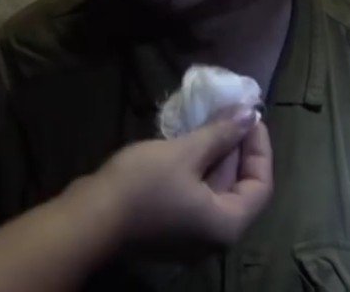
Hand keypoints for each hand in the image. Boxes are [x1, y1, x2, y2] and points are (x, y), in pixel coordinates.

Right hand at [91, 108, 272, 247]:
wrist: (89, 217)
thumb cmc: (142, 184)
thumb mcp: (184, 152)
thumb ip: (221, 134)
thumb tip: (250, 114)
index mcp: (227, 224)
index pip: (260, 184)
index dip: (259, 146)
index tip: (250, 115)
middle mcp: (214, 237)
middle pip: (238, 189)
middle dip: (235, 148)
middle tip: (230, 112)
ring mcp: (189, 236)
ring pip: (213, 191)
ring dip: (214, 157)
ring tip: (211, 121)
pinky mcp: (168, 229)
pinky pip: (193, 197)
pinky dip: (196, 171)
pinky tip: (188, 143)